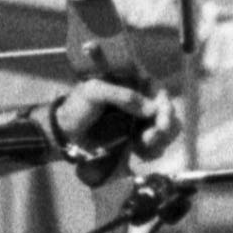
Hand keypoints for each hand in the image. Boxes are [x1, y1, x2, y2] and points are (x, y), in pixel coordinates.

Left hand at [45, 79, 163, 172]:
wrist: (66, 133)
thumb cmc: (77, 106)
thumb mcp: (94, 92)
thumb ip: (122, 95)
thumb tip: (152, 109)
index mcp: (131, 81)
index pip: (156, 88)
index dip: (163, 102)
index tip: (161, 117)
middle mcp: (141, 98)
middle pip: (166, 109)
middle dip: (165, 124)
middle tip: (152, 136)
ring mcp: (141, 119)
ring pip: (167, 128)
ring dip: (160, 139)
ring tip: (142, 145)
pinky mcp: (139, 137)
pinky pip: (157, 144)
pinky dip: (153, 150)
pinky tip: (140, 152)